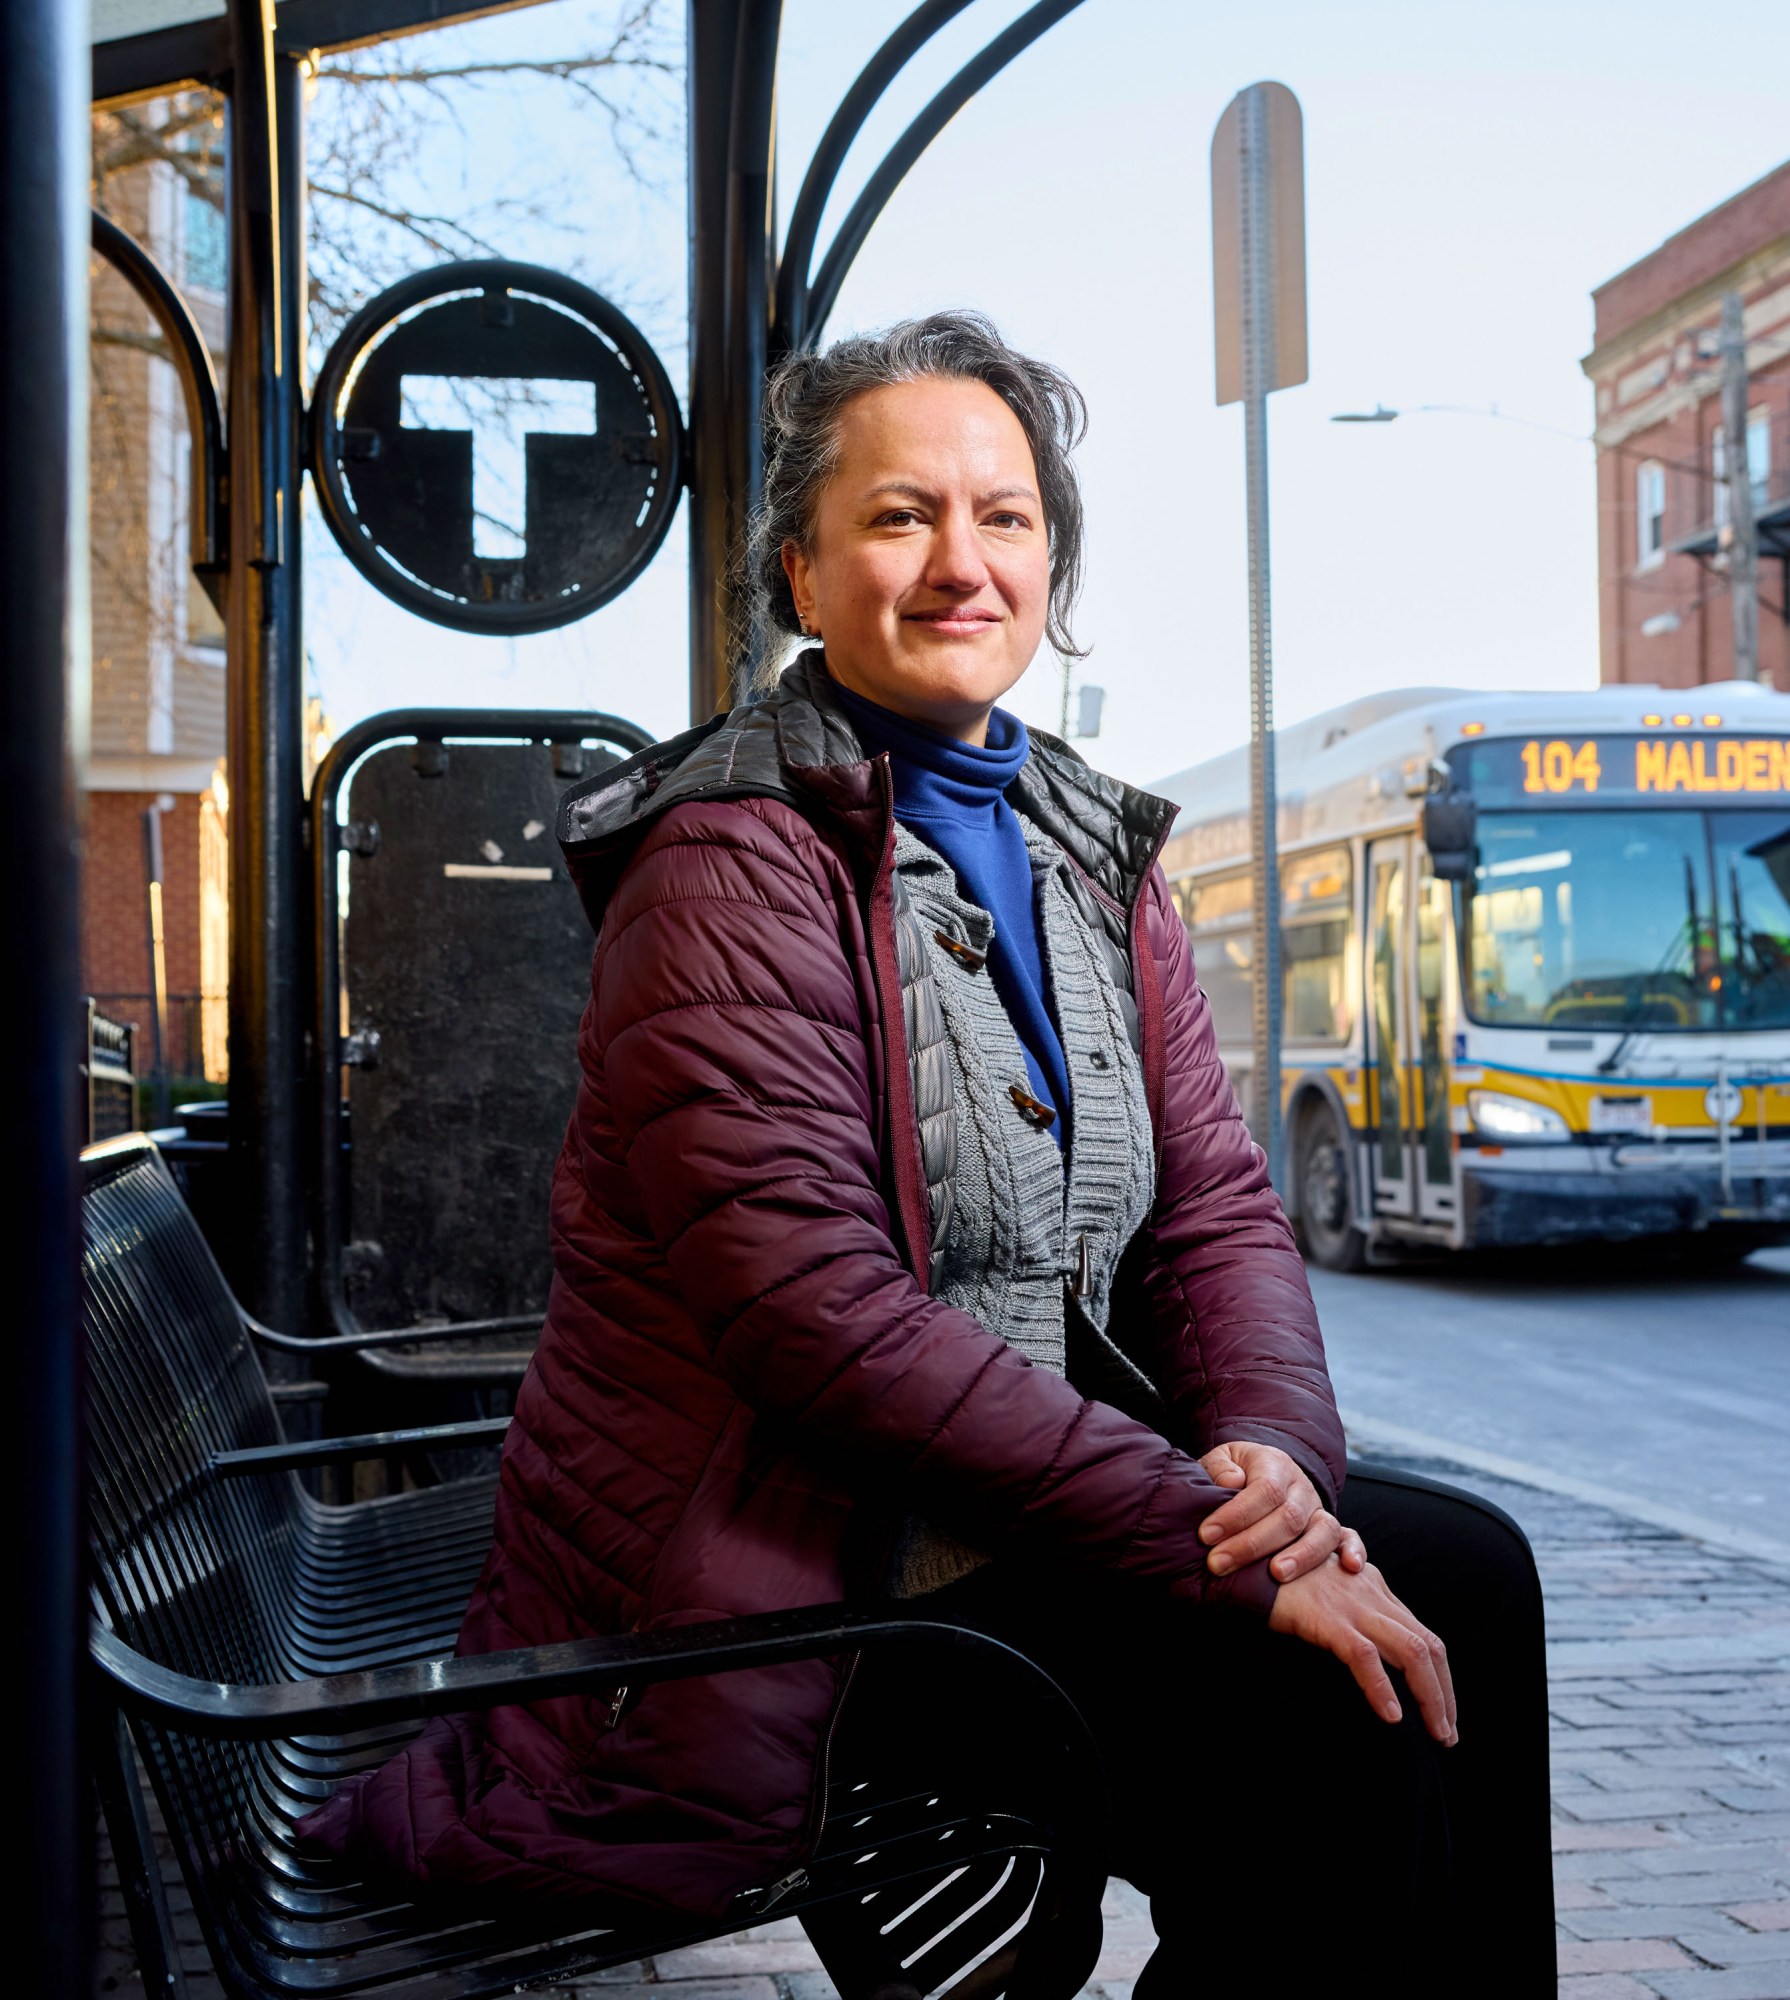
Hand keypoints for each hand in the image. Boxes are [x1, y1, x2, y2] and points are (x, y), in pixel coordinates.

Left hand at [1198, 1440, 1365, 1584]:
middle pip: (1288, 1517)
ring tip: (1276, 1575)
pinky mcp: (1332, 1529)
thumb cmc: (1233, 1473)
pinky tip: (1350, 1568)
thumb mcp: (1219, 1461)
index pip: (1264, 1489)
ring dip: (1301, 1556)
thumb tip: (1232, 1483)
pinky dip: (1354, 1550)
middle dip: (1252, 1544)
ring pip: (1323, 1531)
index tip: (1207, 1535)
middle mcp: (1302, 1487)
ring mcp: (1319, 1509)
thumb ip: (1219, 1468)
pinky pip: (1351, 1537)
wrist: (1260, 1473)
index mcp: (1275, 1464)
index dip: (1236, 1515)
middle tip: (1219, 1563)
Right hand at [1268, 1552, 1457, 1744]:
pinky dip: (1382, 1689)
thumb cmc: (1276, 1577)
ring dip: (1431, 1697)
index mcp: (1374, 1588)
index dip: (1440, 1676)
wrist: (1243, 1556)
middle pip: (1429, 1645)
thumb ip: (1348, 1612)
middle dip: (1445, 1693)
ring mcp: (1352, 1604)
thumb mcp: (1324, 1590)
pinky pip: (1365, 1656)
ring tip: (1436, 1733)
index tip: (1442, 1712)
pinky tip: (1391, 1716)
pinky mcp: (1328, 1617)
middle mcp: (1372, 1593)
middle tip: (1447, 1734)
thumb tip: (1362, 1657)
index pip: (1424, 1634)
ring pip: (1412, 1651)